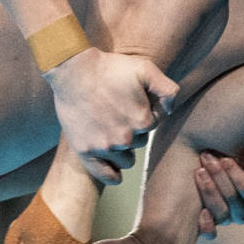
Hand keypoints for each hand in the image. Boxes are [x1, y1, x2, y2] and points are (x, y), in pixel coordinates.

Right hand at [45, 47, 177, 182]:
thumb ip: (167, 89)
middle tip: (117, 113)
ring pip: (126, 160)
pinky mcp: (86, 151)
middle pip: (139, 142)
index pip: (152, 124)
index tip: (131, 101)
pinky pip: (105, 174)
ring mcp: (104, 147)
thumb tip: (170, 110)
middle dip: (133, 130)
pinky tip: (116, 174)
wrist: (73, 70)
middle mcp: (125, 138)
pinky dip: (112, 175)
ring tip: (112, 132)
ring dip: (123, 150)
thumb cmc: (109, 67)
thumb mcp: (145, 69)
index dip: (144, 112)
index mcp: (143, 121)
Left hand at [191, 143, 243, 237]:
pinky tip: (202, 211)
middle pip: (231, 199)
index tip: (226, 159)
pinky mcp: (210, 219)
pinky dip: (207, 226)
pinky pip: (210, 232)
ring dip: (208, 190)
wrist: (230, 152)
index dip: (236, 176)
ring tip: (200, 171)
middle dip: (218, 176)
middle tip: (208, 157)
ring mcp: (227, 216)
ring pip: (220, 212)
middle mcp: (243, 212)